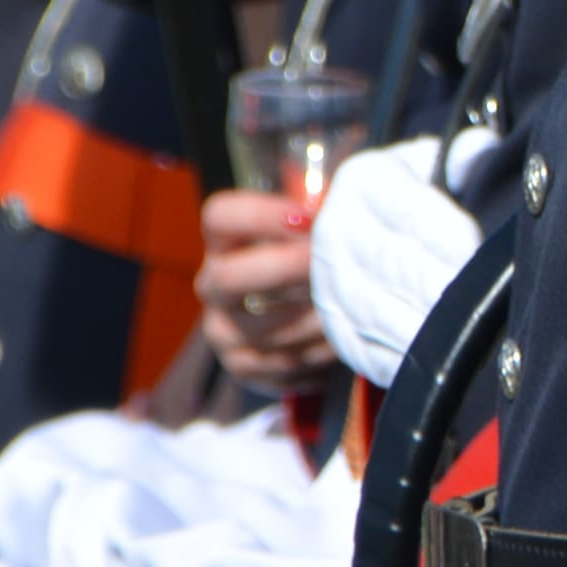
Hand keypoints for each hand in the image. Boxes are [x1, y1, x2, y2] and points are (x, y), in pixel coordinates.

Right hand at [196, 183, 340, 394]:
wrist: (305, 316)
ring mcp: (222, 331)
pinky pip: (283, 363)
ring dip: (317, 316)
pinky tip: (342, 337)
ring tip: (354, 304)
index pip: (219, 216)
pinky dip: (319, 353)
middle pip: (231, 277)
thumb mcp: (314, 224)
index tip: (309, 218)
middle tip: (329, 262)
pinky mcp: (242, 367)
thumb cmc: (312, 256)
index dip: (261, 215)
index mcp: (224, 241)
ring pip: (268, 327)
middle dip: (286, 268)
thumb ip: (322, 206)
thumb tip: (348, 199)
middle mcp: (212, 286)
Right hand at [305, 135, 482, 389]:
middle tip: (483, 304)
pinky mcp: (336, 328)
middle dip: (443, 288)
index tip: (481, 254)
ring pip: (379, 313)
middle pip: (395, 266)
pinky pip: (367, 351)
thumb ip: (462, 154)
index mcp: (363, 181)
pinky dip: (403, 361)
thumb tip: (479, 149)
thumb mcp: (434, 161)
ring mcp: (330, 285)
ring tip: (467, 338)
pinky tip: (439, 363)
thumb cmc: (417, 192)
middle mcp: (336, 231)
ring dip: (426, 330)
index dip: (449, 235)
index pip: (411, 211)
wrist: (368, 228)